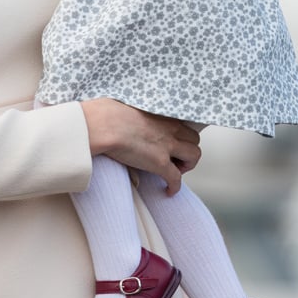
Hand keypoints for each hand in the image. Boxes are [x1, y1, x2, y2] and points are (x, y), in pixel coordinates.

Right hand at [81, 98, 201, 194]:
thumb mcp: (125, 106)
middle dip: (186, 150)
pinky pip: (176, 178)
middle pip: (194, 140)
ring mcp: (167, 146)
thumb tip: (121, 115)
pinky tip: (168, 190)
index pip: (183, 125)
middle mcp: (169, 129)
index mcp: (161, 114)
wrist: (103, 125)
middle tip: (174, 158)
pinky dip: (174, 186)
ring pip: (194, 156)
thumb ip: (132, 113)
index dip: (179, 136)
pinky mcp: (160, 163)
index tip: (172, 143)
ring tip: (174, 172)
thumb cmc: (106, 113)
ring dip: (186, 166)